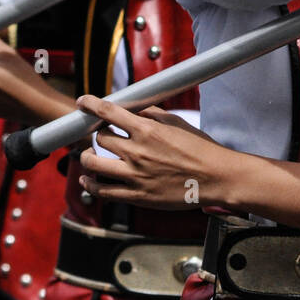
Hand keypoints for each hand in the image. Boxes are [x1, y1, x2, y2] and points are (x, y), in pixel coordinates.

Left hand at [76, 95, 230, 209]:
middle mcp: (137, 152)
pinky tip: (88, 179)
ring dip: (87, 157)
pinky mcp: (137, 197)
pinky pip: (102, 192)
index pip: (108, 112)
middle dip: (98, 133)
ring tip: (91, 155)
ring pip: (93, 164)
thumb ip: (151, 114)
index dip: (90, 104)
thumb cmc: (200, 149)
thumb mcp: (177, 123)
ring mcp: (135, 176)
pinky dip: (90, 184)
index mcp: (147, 130)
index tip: (83, 103)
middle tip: (103, 134)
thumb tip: (132, 110)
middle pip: (100, 138)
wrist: (217, 178)